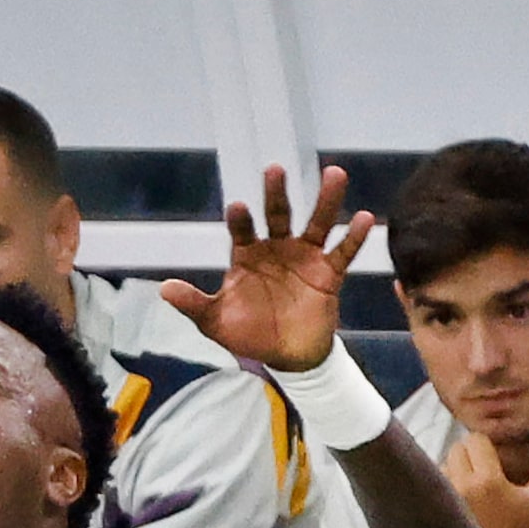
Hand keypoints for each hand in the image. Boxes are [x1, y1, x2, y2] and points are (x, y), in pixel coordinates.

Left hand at [159, 164, 372, 371]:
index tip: (238, 207)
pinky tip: (364, 217)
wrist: (286, 356)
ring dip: (325, 200)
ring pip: (316, 223)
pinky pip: (343, 252)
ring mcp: (305, 258)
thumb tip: (164, 289)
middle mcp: (277, 248)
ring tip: (335, 173)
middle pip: (278, 214)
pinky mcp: (329, 273)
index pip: (242, 230)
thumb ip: (194, 303)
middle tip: (275, 170)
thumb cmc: (249, 333)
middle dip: (276, 194)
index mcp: (247, 255)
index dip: (241, 220)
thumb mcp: (215, 321)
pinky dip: (354, 236)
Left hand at [444, 423, 528, 527]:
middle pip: (456, 449)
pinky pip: (432, 484)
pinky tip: (458, 496)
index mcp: (488, 481)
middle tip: (482, 469)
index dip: (485, 445)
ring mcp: (446, 502)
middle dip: (468, 454)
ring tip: (470, 484)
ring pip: (442, 464)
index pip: (475, 440)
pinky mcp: (437, 514)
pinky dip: (443, 484)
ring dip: (454, 468)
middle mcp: (462, 488)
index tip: (493, 457)